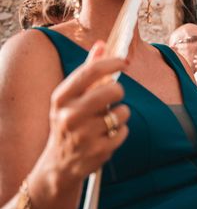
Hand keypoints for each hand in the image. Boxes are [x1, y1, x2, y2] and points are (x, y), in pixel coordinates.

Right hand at [43, 42, 130, 182]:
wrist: (59, 164)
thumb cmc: (69, 121)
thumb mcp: (70, 97)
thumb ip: (87, 71)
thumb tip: (101, 44)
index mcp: (61, 97)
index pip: (90, 72)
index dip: (112, 63)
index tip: (124, 61)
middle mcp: (69, 115)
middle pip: (113, 90)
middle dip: (118, 92)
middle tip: (113, 97)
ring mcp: (84, 135)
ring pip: (122, 112)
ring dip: (120, 114)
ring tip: (106, 121)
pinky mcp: (98, 150)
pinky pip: (124, 131)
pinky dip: (120, 132)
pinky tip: (106, 136)